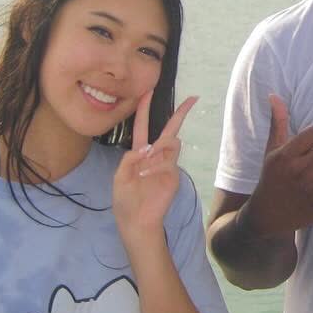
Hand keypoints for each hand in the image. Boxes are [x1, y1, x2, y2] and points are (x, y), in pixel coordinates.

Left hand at [113, 92, 195, 244]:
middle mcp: (156, 156)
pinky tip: (145, 177)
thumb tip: (149, 147)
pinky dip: (154, 167)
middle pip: (170, 129)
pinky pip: (167, 161)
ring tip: (143, 170)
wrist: (136, 221)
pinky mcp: (173, 175)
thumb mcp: (119, 176)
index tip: (149, 91)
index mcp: (140, 153)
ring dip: (157, 149)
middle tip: (193, 98)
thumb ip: (130, 158)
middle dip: (180, 113)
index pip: (143, 126)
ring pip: (170, 143)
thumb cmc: (125, 200)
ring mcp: (167, 165)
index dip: (144, 109)